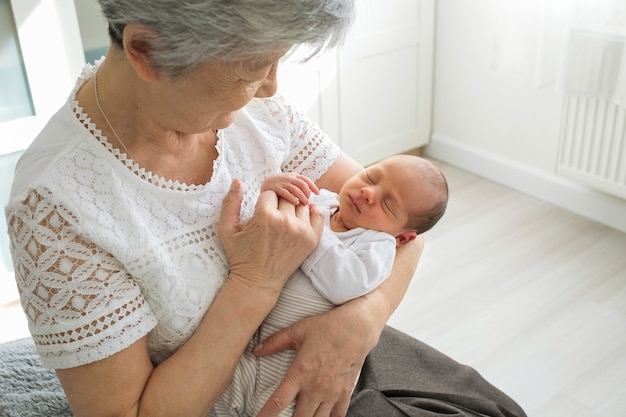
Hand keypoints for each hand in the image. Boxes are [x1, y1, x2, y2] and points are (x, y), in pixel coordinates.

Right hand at [218, 179, 323, 292]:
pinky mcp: (311, 239)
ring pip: (301, 204)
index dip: (264, 200)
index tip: (262, 210)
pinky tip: (300, 217)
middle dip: (278, 203)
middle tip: (272, 216)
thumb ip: (230, 202)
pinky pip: (317, 214)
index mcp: (265, 216)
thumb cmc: (240, 256)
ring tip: (284, 220)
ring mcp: (301, 231)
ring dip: (293, 208)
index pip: (270, 192)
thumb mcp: (226, 229)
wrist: (258, 282)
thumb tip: (237, 181)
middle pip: (286, 196)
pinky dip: (311, 212)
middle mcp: (285, 222)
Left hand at [253, 304, 378, 416]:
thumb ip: (275, 342)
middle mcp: (315, 387)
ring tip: (303, 414)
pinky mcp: (345, 393)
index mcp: (300, 372)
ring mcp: (331, 392)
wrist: (356, 328)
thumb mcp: (298, 330)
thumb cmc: (326, 327)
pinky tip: (321, 415)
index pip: (278, 401)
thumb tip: (256, 350)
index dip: (266, 415)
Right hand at [261, 173, 319, 204]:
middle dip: (307, 193)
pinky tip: (296, 203)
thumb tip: (312, 192)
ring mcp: (282, 182)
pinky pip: (286, 193)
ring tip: (304, 203)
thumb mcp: (291, 183)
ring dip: (302, 197)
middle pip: (302, 184)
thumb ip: (300, 186)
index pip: (306, 180)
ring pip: (295, 189)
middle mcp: (289, 178)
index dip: (313, 186)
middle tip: (308, 201)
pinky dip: (292, 198)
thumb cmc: (281, 185)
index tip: (318, 193)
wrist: (265, 184)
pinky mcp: (275, 188)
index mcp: (294, 176)